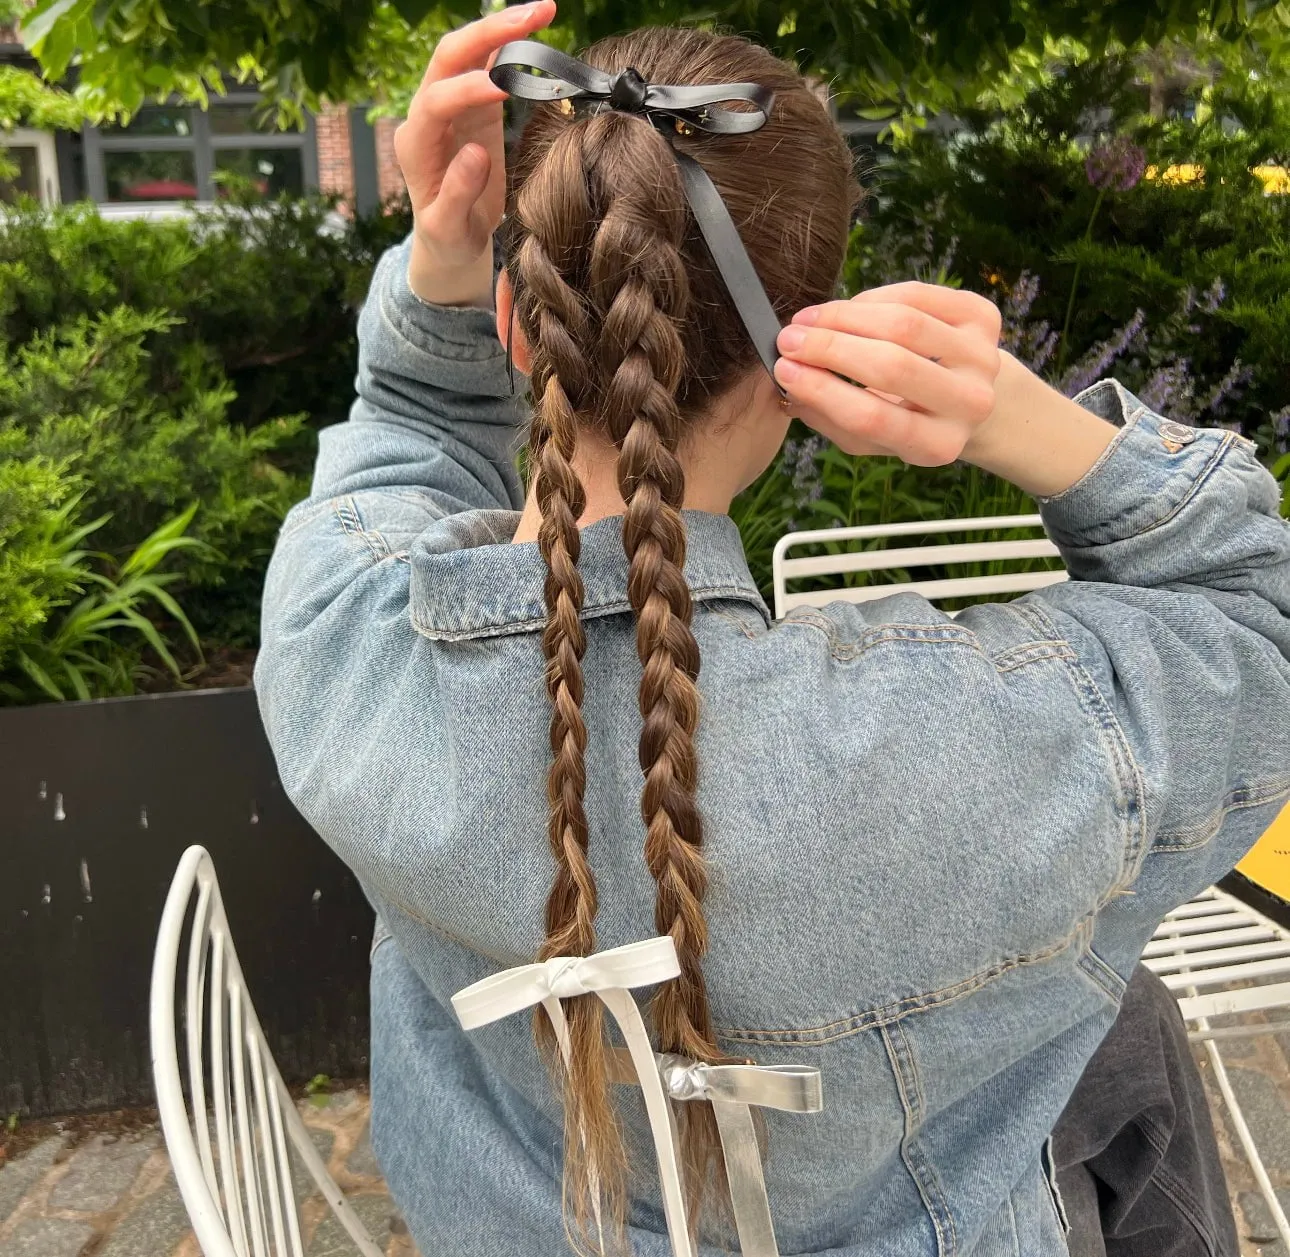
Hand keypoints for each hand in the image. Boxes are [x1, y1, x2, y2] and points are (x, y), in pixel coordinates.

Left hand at [394, 0, 556, 307]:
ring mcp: (452, 104)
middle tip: (532, 18)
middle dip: (488, 32)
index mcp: (416, 143)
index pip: (437, 101)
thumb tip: (476, 153)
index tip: (504, 90)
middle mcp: (428, 113)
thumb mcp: (448, 229)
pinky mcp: (474, 104)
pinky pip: (490, 64)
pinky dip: (513, 45)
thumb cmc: (447, 238)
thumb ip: (457, 194)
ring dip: (505, 27)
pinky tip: (538, 30)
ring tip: (545, 10)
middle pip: (450, 56)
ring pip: (471, 51)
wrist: (450, 238)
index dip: (468, 90)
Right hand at [773, 282, 1002, 465]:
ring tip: (808, 319)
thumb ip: (828, 417)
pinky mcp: (986, 318)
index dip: (821, 390)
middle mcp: (969, 404)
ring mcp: (983, 357)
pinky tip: (847, 309)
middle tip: (788, 338)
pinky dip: (873, 298)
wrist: (969, 397)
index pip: (872, 417)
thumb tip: (787, 382)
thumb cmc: (905, 418)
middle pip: (890, 366)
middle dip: (829, 347)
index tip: (782, 369)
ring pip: (904, 323)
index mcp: (937, 445)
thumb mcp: (868, 438)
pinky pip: (918, 295)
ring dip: (845, 316)